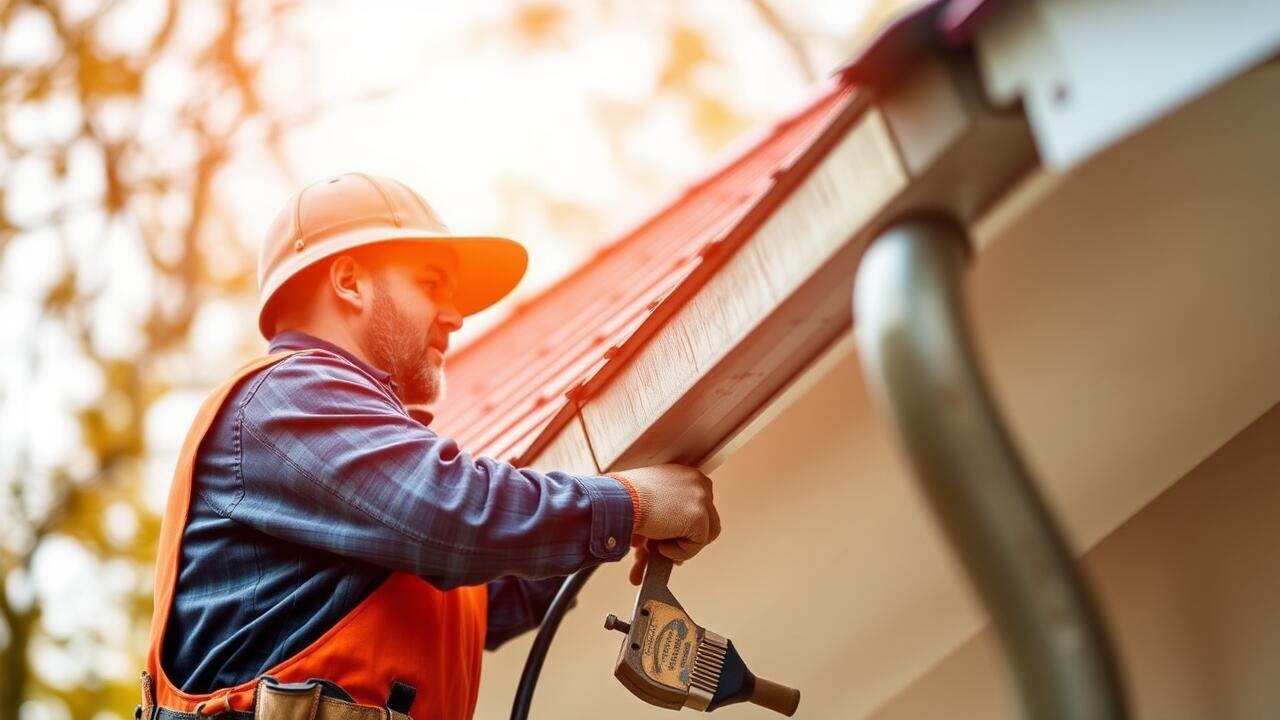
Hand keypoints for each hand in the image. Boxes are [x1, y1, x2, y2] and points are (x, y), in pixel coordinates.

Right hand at [610, 463, 720, 583]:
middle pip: (704, 521)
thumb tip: (665, 538)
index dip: (680, 527)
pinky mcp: (700, 518)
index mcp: (687, 475)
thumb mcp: (649, 498)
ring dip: (681, 548)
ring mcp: (702, 500)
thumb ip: (664, 513)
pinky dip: (678, 552)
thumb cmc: (624, 497)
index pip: (696, 506)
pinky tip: (659, 545)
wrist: (619, 499)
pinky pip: (696, 546)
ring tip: (656, 549)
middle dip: (682, 541)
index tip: (665, 539)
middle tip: (660, 551)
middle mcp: (699, 483)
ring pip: (705, 535)